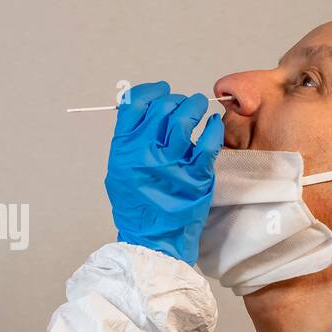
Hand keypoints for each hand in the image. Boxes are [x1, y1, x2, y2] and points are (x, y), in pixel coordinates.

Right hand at [104, 81, 224, 265]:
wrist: (152, 239)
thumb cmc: (137, 206)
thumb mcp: (119, 170)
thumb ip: (129, 140)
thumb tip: (142, 109)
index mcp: (123, 150)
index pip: (134, 104)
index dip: (150, 92)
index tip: (161, 91)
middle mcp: (145, 154)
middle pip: (162, 106)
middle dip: (175, 99)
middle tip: (182, 104)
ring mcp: (171, 163)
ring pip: (185, 117)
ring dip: (195, 105)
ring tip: (199, 107)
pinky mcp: (196, 174)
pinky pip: (208, 140)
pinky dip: (212, 126)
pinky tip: (212, 124)